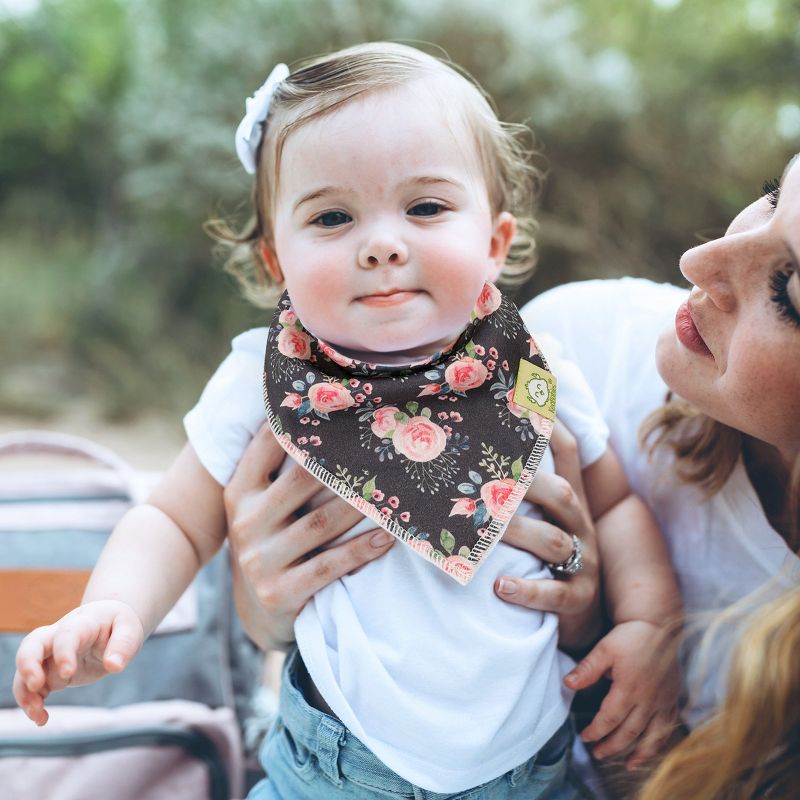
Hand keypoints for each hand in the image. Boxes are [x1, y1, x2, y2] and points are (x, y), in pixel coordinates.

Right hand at [13, 600, 143, 725]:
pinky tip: (42, 718)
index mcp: (82, 623)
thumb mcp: (129, 629)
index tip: (68, 673)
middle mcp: (59, 636)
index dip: (64, 651)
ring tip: (38, 714)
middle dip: (27, 664)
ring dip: (26, 692)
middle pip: (32, 644)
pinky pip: (31, 686)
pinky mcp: (49, 672)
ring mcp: (50, 654)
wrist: (106, 624)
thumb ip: (123, 645)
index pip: (67, 633)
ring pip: (26, 669)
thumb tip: (114, 666)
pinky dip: (32, 702)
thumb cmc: (117, 625)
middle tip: (35, 685)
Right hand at [224, 424, 393, 650]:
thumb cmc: (273, 538)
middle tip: (381, 441)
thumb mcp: (261, 503)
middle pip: (300, 481)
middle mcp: (244, 523)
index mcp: (239, 493)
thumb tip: (313, 403)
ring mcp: (259, 561)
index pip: (266, 446)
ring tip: (393, 487)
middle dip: (342, 462)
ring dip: (360, 504)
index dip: (297, 421)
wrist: (259, 610)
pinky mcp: (280, 593)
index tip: (337, 401)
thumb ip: (277, 464)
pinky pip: (330, 566)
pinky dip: (362, 550)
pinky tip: (389, 536)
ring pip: (319, 523)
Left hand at [494, 421, 600, 651]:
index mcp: (569, 500)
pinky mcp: (576, 598)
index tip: (526, 396)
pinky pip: (554, 594)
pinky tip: (499, 585)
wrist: (580, 613)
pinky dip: (526, 590)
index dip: (550, 424)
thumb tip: (475, 446)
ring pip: (553, 542)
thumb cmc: (543, 554)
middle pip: (560, 494)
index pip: (566, 452)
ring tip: (483, 531)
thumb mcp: (540, 515)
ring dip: (517, 533)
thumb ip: (517, 483)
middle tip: (483, 474)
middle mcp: (580, 525)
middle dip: (525, 482)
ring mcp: (583, 562)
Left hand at [566, 619, 679, 767]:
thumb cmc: (630, 636)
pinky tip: (652, 748)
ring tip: (628, 764)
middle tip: (598, 754)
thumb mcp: (604, 648)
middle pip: (629, 732)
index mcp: (628, 689)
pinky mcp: (673, 698)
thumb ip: (587, 669)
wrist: (658, 625)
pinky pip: (669, 727)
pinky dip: (660, 742)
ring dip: (640, 753)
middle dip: (612, 746)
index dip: (596, 731)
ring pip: (652, 736)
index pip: (609, 719)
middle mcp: (648, 700)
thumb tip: (568, 684)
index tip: (584, 737)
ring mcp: (663, 701)